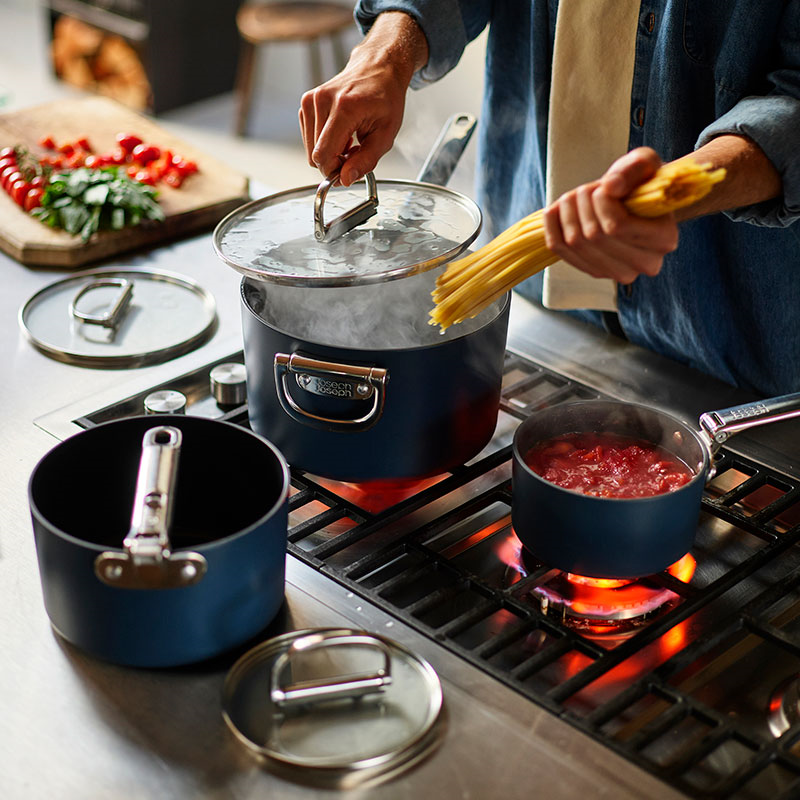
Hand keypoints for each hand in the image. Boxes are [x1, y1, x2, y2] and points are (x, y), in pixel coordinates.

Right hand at [298, 12, 427, 185]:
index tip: (347, 171)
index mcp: (344, 107)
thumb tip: (345, 179)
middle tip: (353, 153)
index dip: (333, 171)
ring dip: (330, 151)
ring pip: (311, 149)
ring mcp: (311, 99)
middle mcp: (322, 100)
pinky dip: (324, 141)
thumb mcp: (385, 135)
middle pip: (315, 155)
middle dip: (334, 162)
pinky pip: (309, 137)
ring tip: (349, 140)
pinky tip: (340, 132)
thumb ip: (365, 161)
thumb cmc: (385, 97)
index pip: (323, 154)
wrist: (378, 67)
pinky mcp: (307, 102)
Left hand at [542, 147, 679, 282]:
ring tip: (572, 197)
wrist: (634, 203)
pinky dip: (552, 227)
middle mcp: (645, 263)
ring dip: (566, 214)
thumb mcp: (645, 163)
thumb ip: (634, 168)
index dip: (601, 201)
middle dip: (582, 204)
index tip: (602, 186)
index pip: (617, 226)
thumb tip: (610, 186)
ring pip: (576, 243)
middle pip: (594, 236)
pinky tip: (555, 211)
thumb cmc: (642, 182)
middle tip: (584, 189)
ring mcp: (618, 272)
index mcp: (664, 238)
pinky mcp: (595, 272)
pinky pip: (561, 251)